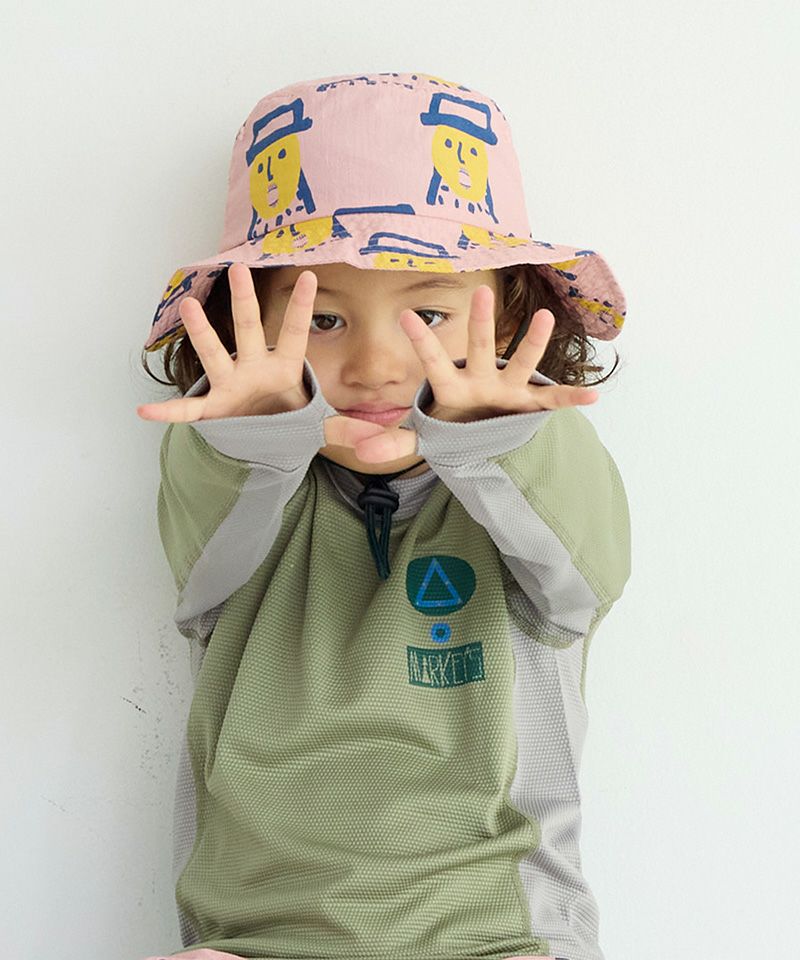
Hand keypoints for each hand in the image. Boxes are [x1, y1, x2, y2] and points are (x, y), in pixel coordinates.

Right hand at [136, 264, 389, 452]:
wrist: (263, 436)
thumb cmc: (290, 417)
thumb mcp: (321, 424)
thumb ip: (347, 428)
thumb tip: (380, 438)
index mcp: (284, 367)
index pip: (296, 333)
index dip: (302, 308)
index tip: (310, 275)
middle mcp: (253, 367)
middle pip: (250, 330)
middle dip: (245, 301)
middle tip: (237, 268)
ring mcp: (230, 384)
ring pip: (215, 354)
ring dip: (202, 333)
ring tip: (189, 307)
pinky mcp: (215, 409)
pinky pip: (189, 411)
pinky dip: (168, 412)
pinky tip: (145, 410)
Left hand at [350, 284, 598, 463]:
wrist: (480, 429)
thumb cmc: (451, 425)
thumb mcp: (423, 436)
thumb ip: (394, 443)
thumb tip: (359, 452)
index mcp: (452, 387)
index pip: (433, 362)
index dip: (421, 341)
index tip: (405, 315)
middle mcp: (481, 379)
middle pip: (480, 349)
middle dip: (481, 323)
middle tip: (481, 290)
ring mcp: (507, 389)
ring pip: (521, 364)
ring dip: (533, 343)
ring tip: (546, 317)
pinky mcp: (528, 405)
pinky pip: (551, 402)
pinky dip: (571, 399)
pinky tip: (592, 397)